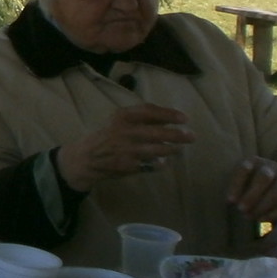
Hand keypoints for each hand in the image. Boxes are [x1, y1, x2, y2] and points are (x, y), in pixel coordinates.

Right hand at [55, 104, 193, 189]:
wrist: (85, 158)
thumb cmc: (107, 136)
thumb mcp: (118, 121)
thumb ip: (141, 119)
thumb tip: (169, 119)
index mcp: (121, 117)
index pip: (149, 111)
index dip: (168, 114)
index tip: (184, 118)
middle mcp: (123, 132)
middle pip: (156, 132)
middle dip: (177, 135)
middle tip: (191, 136)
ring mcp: (125, 150)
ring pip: (156, 150)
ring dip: (171, 150)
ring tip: (178, 149)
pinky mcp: (127, 166)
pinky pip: (150, 165)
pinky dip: (159, 165)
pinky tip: (163, 163)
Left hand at [226, 157, 276, 222]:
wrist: (274, 183)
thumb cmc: (249, 184)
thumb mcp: (239, 182)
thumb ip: (235, 189)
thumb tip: (232, 202)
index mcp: (253, 161)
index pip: (244, 169)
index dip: (236, 185)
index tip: (230, 201)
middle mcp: (271, 166)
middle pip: (264, 178)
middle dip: (252, 196)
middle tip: (241, 210)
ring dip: (263, 206)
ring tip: (250, 216)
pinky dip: (275, 214)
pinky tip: (263, 220)